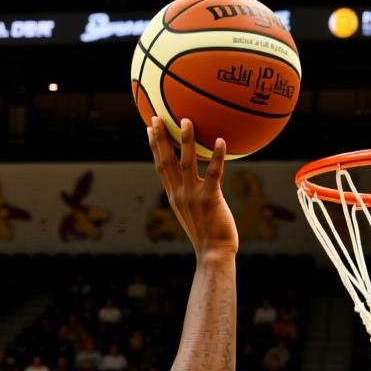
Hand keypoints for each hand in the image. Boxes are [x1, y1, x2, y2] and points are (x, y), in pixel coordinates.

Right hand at [147, 117, 236, 255]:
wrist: (214, 253)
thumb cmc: (208, 235)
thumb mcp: (194, 213)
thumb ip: (192, 196)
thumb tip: (199, 185)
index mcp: (174, 196)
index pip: (160, 167)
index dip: (155, 147)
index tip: (149, 129)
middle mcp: (180, 194)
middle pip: (166, 161)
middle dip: (160, 138)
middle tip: (157, 117)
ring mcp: (193, 196)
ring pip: (187, 163)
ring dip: (185, 141)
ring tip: (186, 120)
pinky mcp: (210, 199)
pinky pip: (214, 174)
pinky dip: (217, 157)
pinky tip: (221, 140)